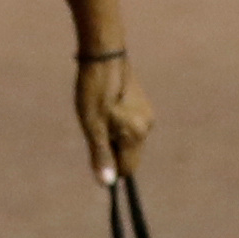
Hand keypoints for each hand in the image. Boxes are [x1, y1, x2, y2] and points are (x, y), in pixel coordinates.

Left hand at [72, 50, 154, 184]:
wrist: (104, 53)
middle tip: (95, 124)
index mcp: (136, 135)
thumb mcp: (91, 125)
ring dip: (113, 134)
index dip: (109, 164)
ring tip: (99, 111)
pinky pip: (130, 125)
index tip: (95, 147)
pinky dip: (118, 122)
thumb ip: (100, 155)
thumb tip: (107, 184)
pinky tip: (106, 104)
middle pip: (128, 154)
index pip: (127, 169)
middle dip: (111, 147)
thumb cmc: (94, 89)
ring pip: (128, 139)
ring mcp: (147, 114)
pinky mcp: (143, 104)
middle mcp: (147, 127)